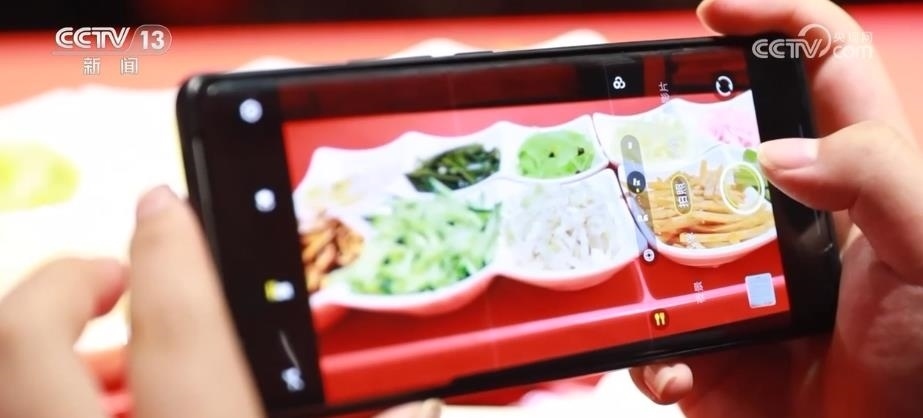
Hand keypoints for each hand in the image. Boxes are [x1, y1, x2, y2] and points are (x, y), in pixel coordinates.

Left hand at [0, 186, 438, 417]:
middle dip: (62, 285)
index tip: (166, 210)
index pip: (178, 329)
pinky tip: (109, 413)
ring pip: (8, 384)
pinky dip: (46, 401)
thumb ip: (366, 414)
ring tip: (115, 357)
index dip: (169, 250)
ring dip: (47, 347)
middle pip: (28, 339)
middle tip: (118, 277)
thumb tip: (424, 394)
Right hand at [629, 1, 920, 417]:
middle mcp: (785, 217)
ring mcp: (738, 279)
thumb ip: (879, 180)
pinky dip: (649, 352)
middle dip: (663, 134)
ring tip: (623, 258)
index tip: (708, 15)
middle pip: (712, 143)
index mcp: (851, 176)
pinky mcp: (705, 343)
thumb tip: (779, 153)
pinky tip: (669, 367)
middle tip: (624, 134)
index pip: (818, 64)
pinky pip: (652, 331)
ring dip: (635, 250)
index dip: (770, 18)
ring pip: (662, 236)